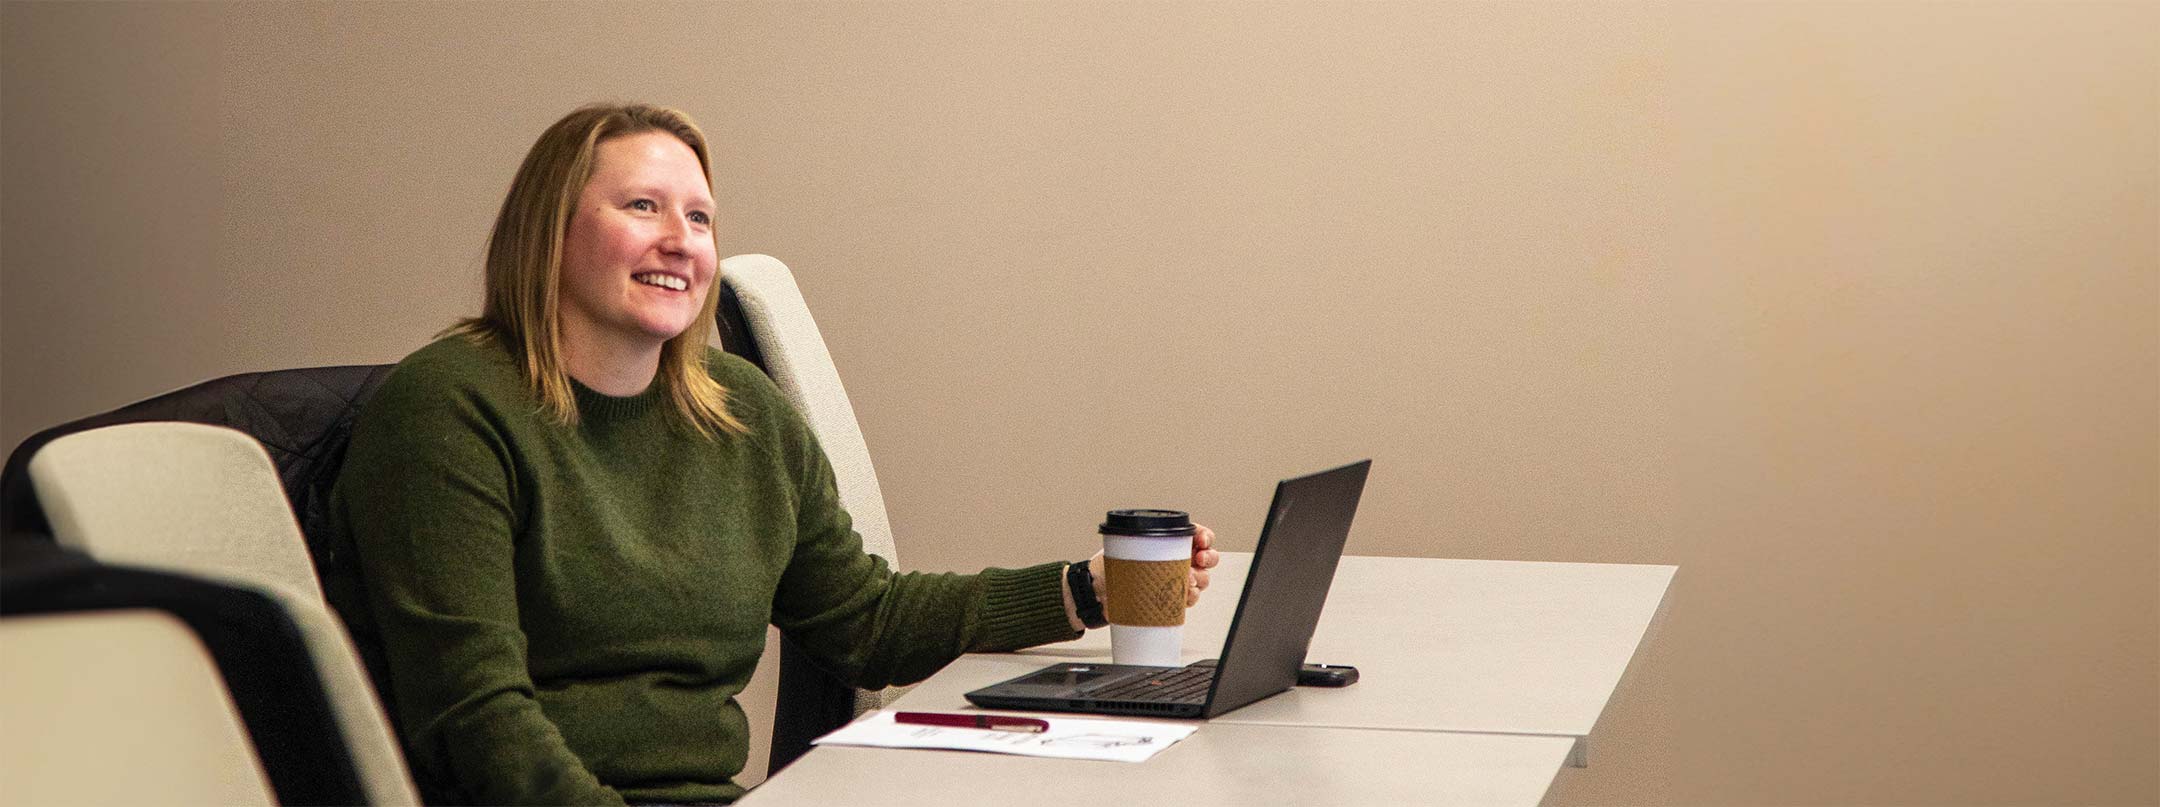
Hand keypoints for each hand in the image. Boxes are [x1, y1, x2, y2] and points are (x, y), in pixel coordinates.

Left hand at [1088, 523, 1219, 607]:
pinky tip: (1184, 596)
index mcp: (1169, 542)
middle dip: (1208, 558)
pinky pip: (1191, 598)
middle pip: (1207, 557)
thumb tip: (1147, 547)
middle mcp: (1177, 559)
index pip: (1197, 534)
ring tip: (1186, 581)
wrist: (1099, 594)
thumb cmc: (1110, 567)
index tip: (1201, 540)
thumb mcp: (1124, 547)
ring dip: (1199, 580)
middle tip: (1199, 560)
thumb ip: (1141, 544)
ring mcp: (1176, 580)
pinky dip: (1191, 597)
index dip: (1204, 536)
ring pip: (1202, 579)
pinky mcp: (1172, 599)